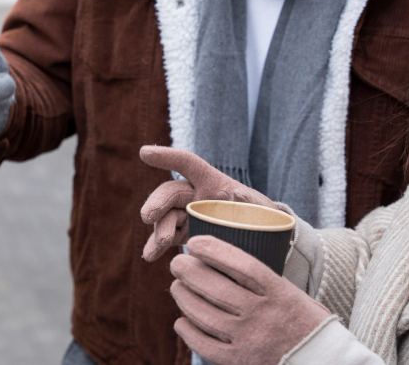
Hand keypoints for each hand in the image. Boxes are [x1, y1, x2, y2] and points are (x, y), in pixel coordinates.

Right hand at [139, 146, 274, 260]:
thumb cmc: (264, 221)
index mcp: (213, 183)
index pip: (187, 163)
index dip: (167, 157)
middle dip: (157, 202)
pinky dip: (156, 246)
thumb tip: (237, 195)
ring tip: (159, 244)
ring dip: (158, 228)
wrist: (264, 245)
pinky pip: (166, 237)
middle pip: (170, 192)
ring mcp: (187, 215)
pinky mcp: (184, 234)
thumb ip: (250, 201)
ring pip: (165, 216)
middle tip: (148, 216)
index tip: (144, 153)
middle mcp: (195, 195)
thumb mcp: (264, 209)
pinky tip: (150, 255)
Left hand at [170, 236, 331, 364]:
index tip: (194, 242)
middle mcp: (264, 315)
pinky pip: (203, 344)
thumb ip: (260, 277)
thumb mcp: (291, 292)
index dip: (214, 250)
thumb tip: (217, 255)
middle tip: (177, 264)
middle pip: (215, 288)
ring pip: (203, 314)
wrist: (323, 362)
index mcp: (280, 293)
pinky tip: (182, 320)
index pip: (242, 265)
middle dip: (187, 271)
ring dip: (183, 297)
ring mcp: (251, 339)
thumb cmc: (302, 321)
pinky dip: (187, 329)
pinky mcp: (240, 361)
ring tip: (178, 287)